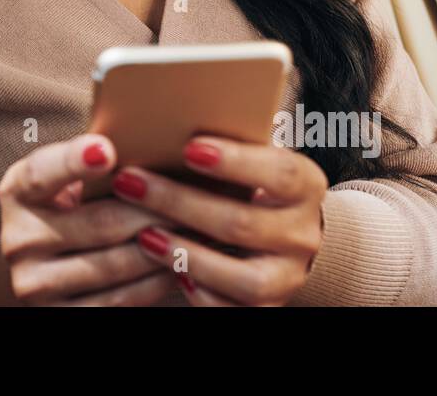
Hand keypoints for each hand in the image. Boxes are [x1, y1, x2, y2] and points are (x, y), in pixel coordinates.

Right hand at [0, 133, 178, 305]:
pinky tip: (176, 265)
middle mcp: (18, 240)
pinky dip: (153, 282)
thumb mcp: (65, 179)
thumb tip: (147, 138)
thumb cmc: (70, 207)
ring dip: (162, 247)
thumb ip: (90, 161)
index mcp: (17, 192)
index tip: (107, 150)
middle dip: (153, 209)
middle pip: (98, 223)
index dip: (73, 161)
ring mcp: (35, 284)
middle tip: (193, 198)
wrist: (41, 268)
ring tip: (195, 229)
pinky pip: (119, 301)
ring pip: (115, 265)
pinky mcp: (59, 317)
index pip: (42, 174)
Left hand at [109, 135, 326, 305]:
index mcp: (306, 186)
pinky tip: (169, 270)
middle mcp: (303, 234)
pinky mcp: (268, 309)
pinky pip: (234, 310)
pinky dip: (200, 293)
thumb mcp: (255, 160)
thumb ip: (225, 147)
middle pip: (242, 223)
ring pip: (243, 279)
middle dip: (179, 203)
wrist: (292, 239)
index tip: (190, 147)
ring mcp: (288, 277)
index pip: (279, 173)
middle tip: (130, 183)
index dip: (235, 162)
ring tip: (144, 235)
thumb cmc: (255, 185)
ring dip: (187, 255)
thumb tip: (163, 126)